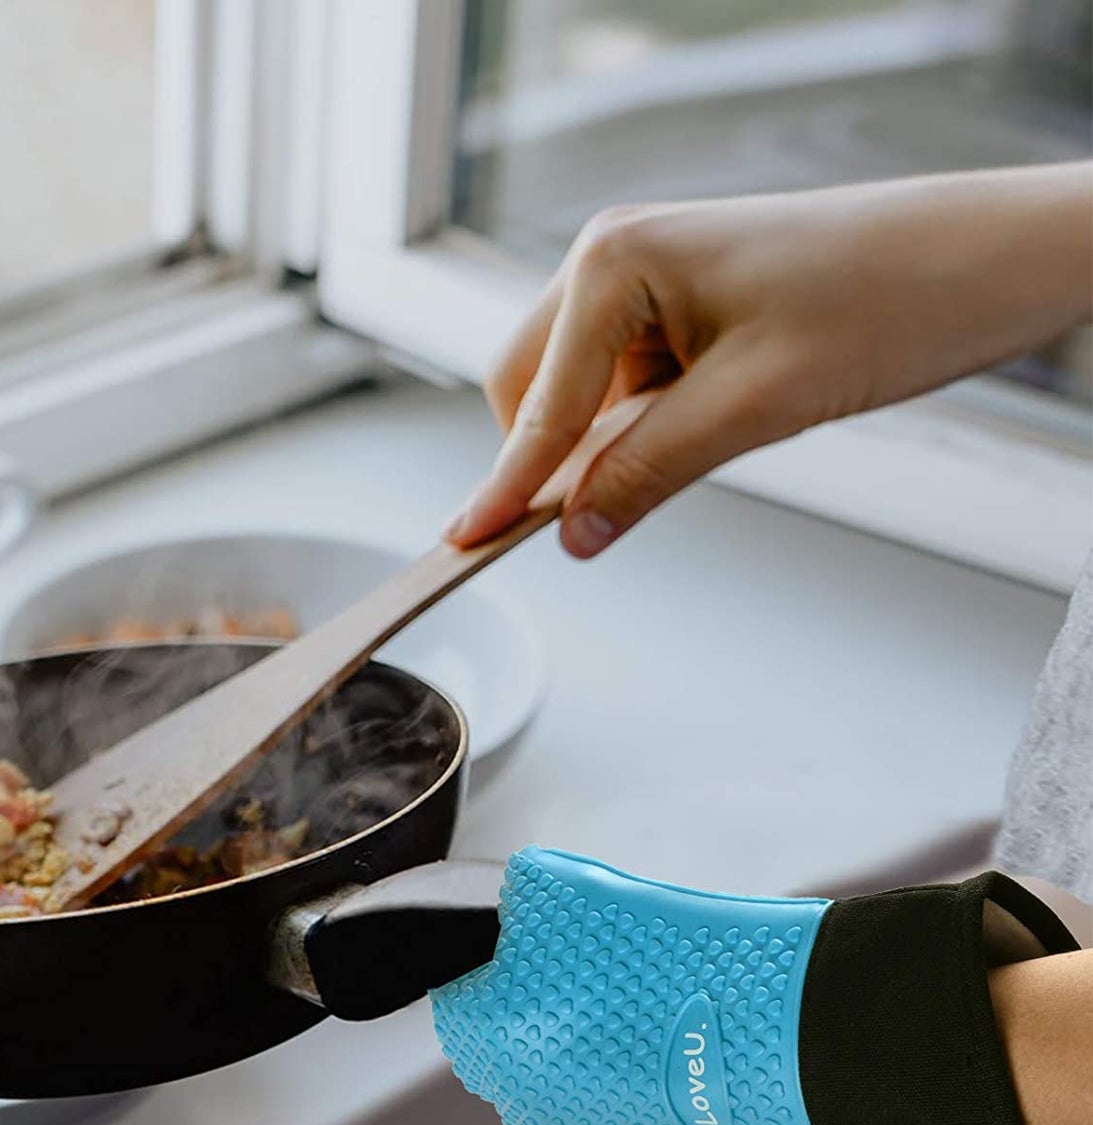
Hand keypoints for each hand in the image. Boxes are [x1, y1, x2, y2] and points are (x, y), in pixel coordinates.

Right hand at [446, 164, 1092, 558]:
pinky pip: (621, 386)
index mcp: (613, 260)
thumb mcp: (754, 406)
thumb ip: (648, 472)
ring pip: (574, 392)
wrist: (985, 260)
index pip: (537, 403)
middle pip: (529, 388)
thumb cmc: (886, 297)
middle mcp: (614, 258)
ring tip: (689, 456)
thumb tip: (575, 534)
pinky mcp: (679, 307)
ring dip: (602, 445)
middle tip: (581, 525)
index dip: (505, 485)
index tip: (463, 542)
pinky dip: (637, 428)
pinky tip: (696, 435)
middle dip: (549, 458)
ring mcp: (645, 281)